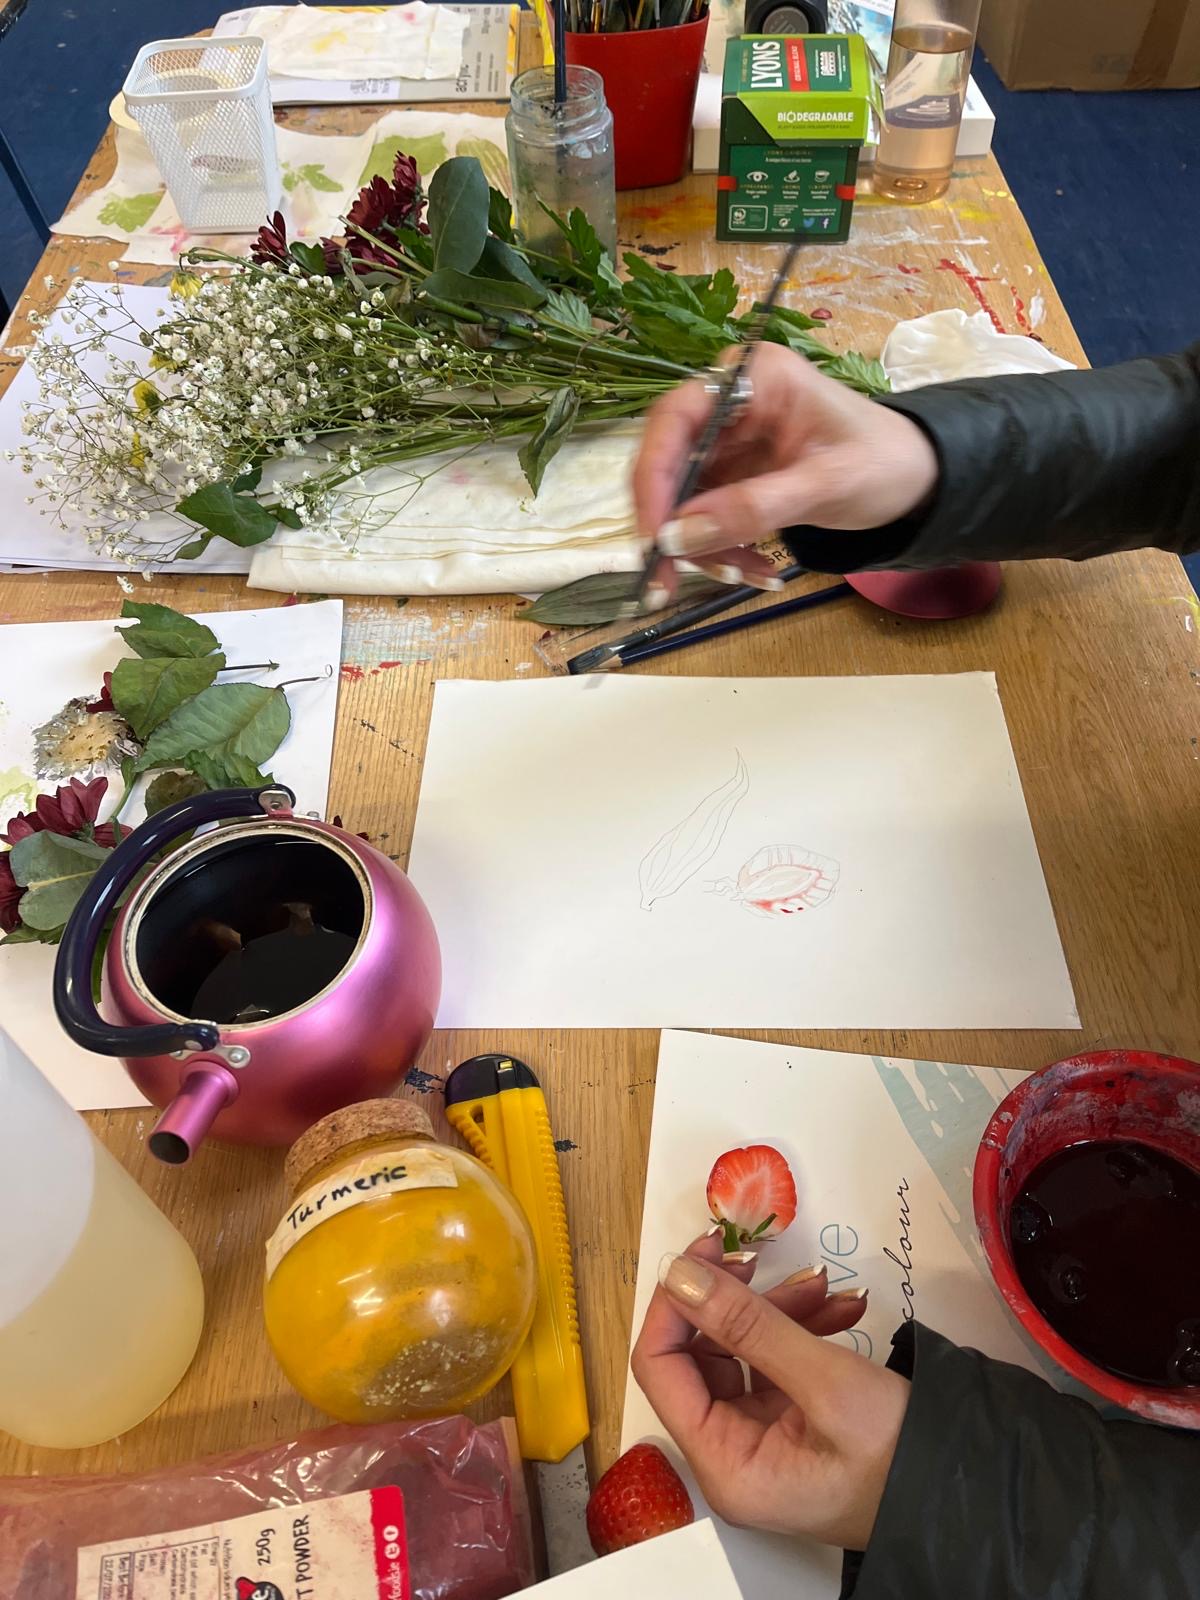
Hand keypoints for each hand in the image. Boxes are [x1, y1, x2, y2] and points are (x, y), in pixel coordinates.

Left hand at [631, 1233, 909, 1551]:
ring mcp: (764, 1441)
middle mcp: (733, 1457)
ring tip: (827, 1285)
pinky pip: (779, 1364)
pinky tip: (844, 1308)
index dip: (677, 1302)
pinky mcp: (795, 1427)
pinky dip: (805, 1329)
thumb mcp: (825, 1381)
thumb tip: (681, 1276)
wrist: (975, 1496)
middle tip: (762, 1255)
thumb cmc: (902, 1457)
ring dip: (780, 1309)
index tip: (707, 1252)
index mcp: (725, 1463)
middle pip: (700, 1354)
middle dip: (736, 1300)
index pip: (661, 1367)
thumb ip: (748, 1324)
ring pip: (744, 1350)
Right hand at [632, 343, 939, 600]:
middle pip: (668, 463)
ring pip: (680, 499)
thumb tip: (676, 538)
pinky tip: (753, 569)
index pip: (676, 420)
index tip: (653, 538)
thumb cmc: (884, 463)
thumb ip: (751, 508)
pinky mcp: (731, 474)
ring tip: (744, 575)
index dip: (655, 479)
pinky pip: (703, 517)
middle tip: (667, 581)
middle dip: (671, 526)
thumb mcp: (825, 486)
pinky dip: (718, 550)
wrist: (917, 478)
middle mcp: (730, 400)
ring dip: (699, 547)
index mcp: (754, 376)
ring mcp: (728, 439)